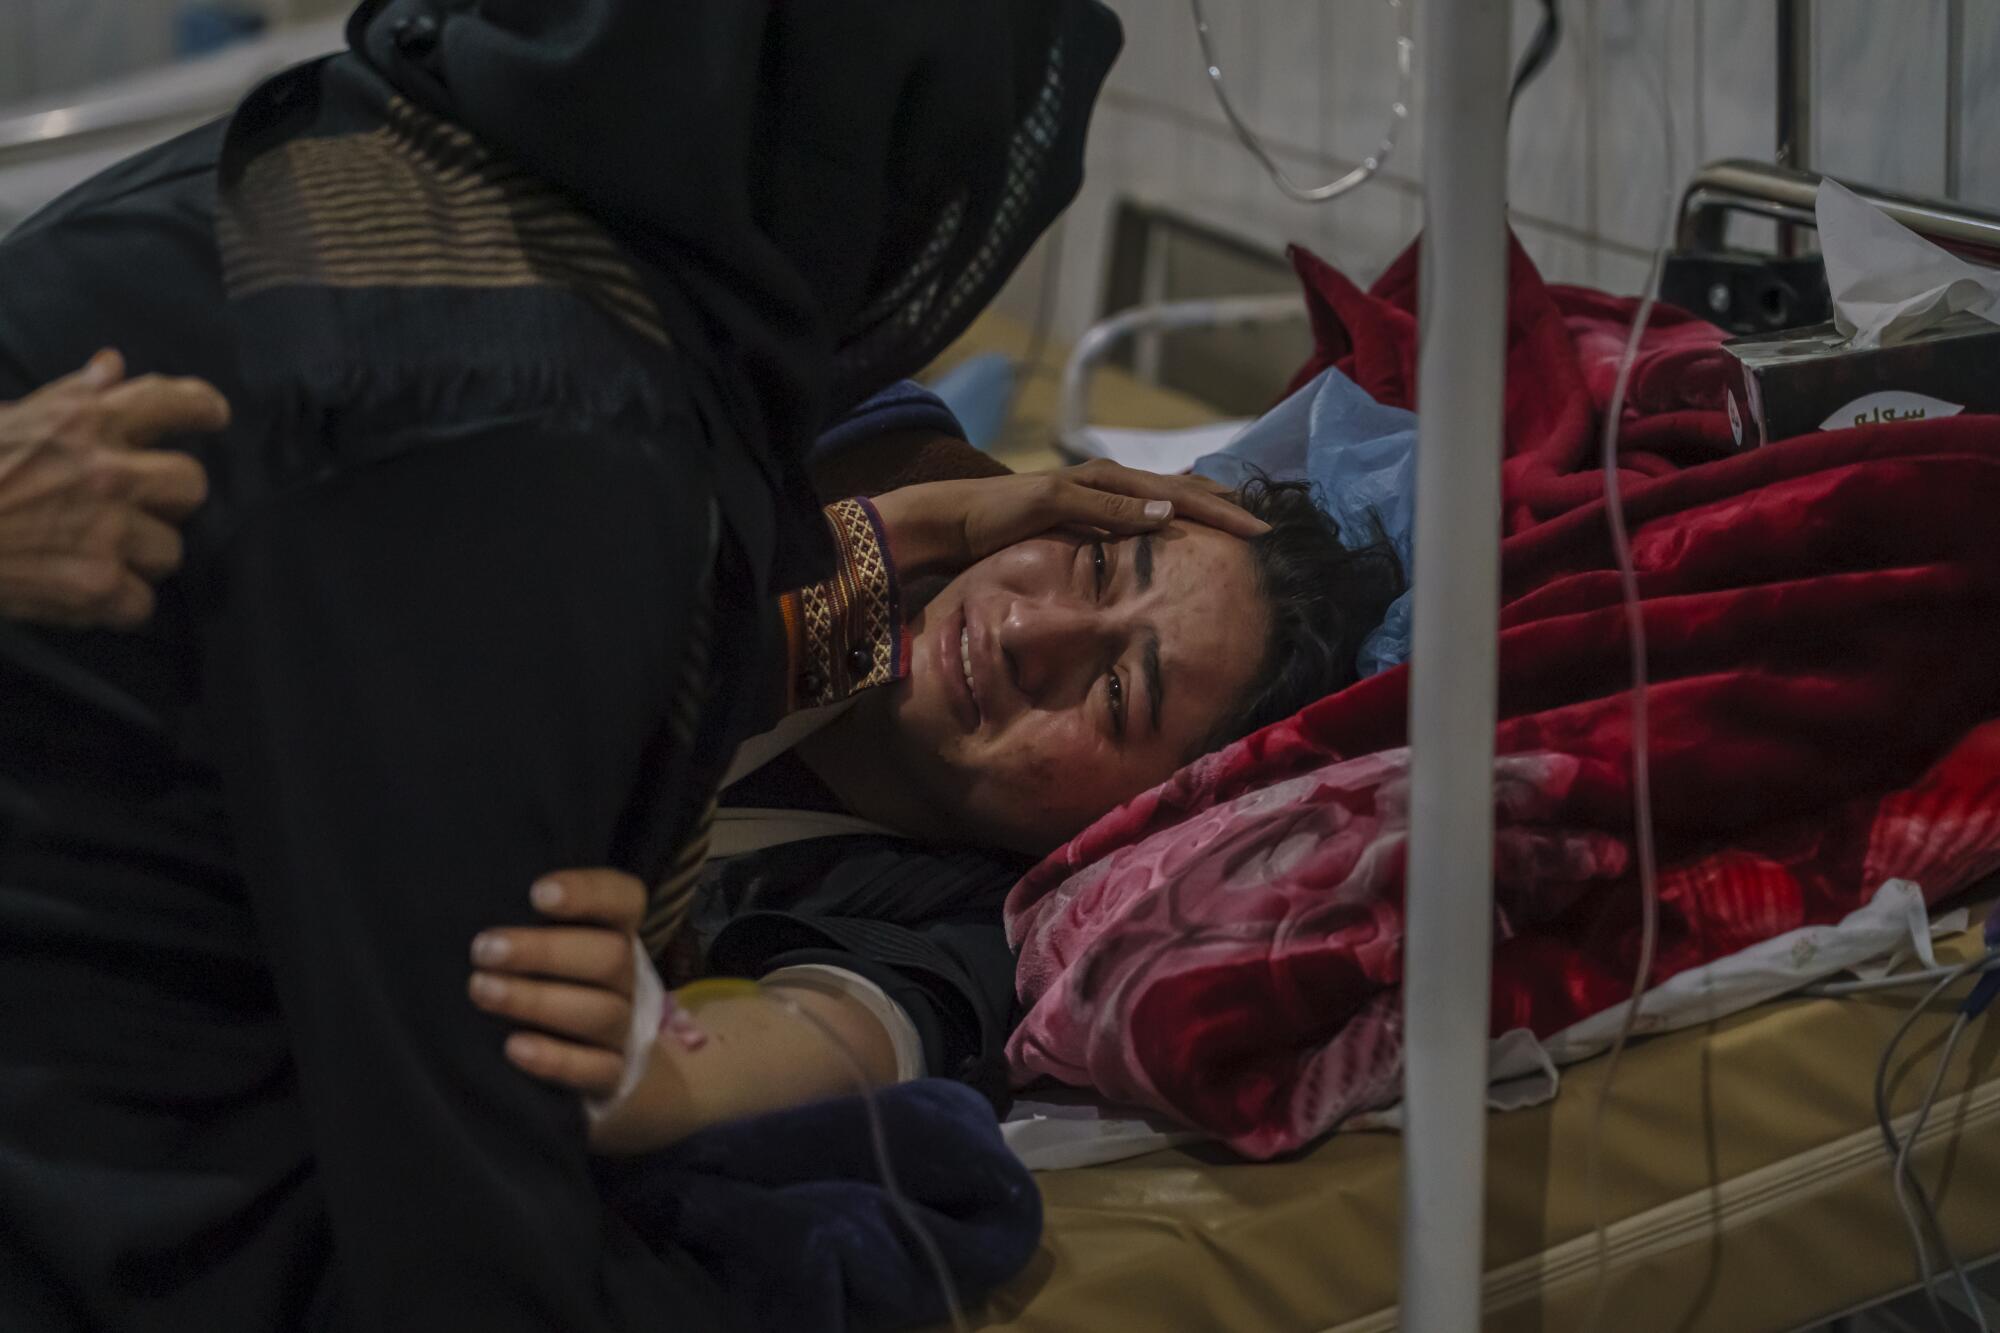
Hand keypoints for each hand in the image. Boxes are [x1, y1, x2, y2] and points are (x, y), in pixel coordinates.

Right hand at [0, 349, 228, 627]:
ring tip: (97, 554)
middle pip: (192, 485)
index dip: (201, 407)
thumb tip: (112, 365)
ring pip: (171, 551)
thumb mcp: (8, 417)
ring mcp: (107, 531)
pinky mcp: (98, 585)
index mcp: (84, 421)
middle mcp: (107, 472)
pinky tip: (84, 593)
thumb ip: (70, 395)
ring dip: (141, 557)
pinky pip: (142, 604)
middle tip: (140, 507)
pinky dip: (116, 606)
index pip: (169, 401)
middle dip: (171, 499)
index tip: (214, 416)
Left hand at [469, 870, 647, 1098]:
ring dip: (537, 1000)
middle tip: (483, 949)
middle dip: (544, 951)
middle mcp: (626, 978)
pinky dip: (556, 1059)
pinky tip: (514, 1048)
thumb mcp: (548, 943)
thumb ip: (521, 922)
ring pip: (600, 1012)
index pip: (623, 899)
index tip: (537, 894)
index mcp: (615, 932)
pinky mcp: (613, 1074)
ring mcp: (624, 1028)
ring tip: (482, 991)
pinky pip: (596, 1069)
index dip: (588, 893)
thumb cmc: (550, 982)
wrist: (595, 1059)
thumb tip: (456, 901)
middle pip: (610, 956)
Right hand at [869, 458, 1269, 576]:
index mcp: (1114, 494)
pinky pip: (1104, 502)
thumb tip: (1152, 555)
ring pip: (1153, 489)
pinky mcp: (1056, 493)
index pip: (1177, 501)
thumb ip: (1110, 543)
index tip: (1260, 532)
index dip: (1219, 514)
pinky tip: (1167, 518)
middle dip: (1225, 507)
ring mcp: (1083, 483)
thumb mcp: (1072, 544)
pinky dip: (1137, 509)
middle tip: (1267, 527)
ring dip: (1198, 503)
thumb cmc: (1010, 535)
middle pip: (1178, 490)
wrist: (954, 522)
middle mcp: (1106, 479)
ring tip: (1238, 517)